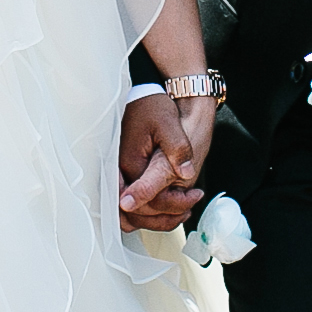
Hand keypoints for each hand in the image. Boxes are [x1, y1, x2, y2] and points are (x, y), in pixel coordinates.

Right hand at [117, 93, 212, 232]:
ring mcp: (118, 175)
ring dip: (154, 218)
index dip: (173, 205)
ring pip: (129, 215)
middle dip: (164, 218)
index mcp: (129, 163)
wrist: (141, 93)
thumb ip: (177, 149)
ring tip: (181, 211)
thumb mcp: (168, 123)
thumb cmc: (152, 105)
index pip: (148, 201)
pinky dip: (146, 211)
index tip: (194, 196)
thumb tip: (185, 173)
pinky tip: (167, 204)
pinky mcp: (121, 174)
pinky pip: (129, 203)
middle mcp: (119, 173)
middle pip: (135, 215)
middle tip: (188, 210)